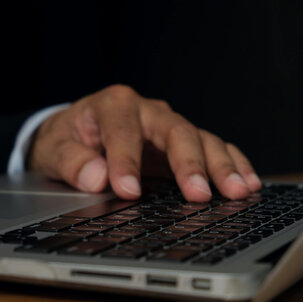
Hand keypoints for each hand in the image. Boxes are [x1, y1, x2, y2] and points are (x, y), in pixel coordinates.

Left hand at [29, 85, 260, 201]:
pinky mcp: (181, 144)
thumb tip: (95, 178)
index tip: (128, 191)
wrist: (76, 132)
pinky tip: (248, 183)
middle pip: (175, 130)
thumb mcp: (54, 149)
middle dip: (188, 162)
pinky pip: (214, 148)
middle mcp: (147, 111)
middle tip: (198, 194)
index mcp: (113, 105)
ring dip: (221, 166)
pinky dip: (232, 164)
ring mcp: (168, 127)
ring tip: (237, 191)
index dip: (125, 161)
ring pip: (202, 139)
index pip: (123, 131)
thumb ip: (71, 162)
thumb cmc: (67, 139)